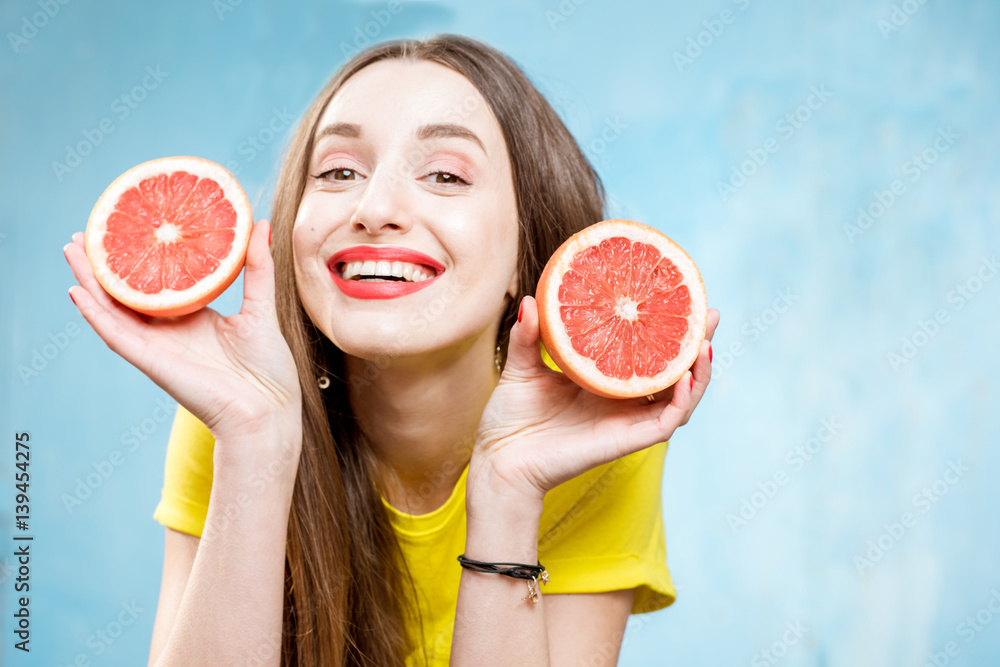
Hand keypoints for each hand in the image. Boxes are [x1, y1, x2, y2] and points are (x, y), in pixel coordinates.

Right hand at [63, 220, 301, 441]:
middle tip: (88, 232)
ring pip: (114, 309)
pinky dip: (96, 315)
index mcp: (194, 319)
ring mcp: (158, 347)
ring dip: (91, 281)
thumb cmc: (268, 370)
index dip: (141, 258)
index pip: (159, 283)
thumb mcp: (261, 308)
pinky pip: (117, 336)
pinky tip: (77, 292)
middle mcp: (171, 332)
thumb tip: (261, 223)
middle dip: (107, 264)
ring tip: (73, 250)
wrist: (267, 411)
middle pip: (128, 292)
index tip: (129, 227)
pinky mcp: (152, 362)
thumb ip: (257, 268)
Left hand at [469, 296, 719, 503]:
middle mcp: (622, 401)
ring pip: (680, 398)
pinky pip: (666, 421)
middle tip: (709, 313)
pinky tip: (684, 376)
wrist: (501, 459)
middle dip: (696, 344)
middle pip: (673, 372)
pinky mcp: (626, 440)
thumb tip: (529, 299)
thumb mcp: (521, 367)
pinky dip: (681, 400)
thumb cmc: (510, 418)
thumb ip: (529, 335)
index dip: (666, 329)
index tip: (680, 297)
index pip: (646, 353)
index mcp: (603, 382)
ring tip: (705, 341)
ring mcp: (627, 421)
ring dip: (699, 372)